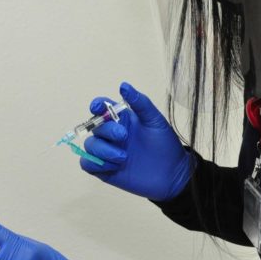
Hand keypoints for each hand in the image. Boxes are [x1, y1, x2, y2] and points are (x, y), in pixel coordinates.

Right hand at [80, 82, 193, 201]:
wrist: (172, 173)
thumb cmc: (165, 145)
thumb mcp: (155, 120)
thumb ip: (140, 102)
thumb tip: (124, 85)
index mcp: (121, 120)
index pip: (101, 108)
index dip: (96, 105)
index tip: (98, 107)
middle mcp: (111, 135)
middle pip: (94, 127)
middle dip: (107, 131)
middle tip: (123, 136)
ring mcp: (107, 152)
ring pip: (90, 146)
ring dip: (103, 150)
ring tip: (123, 158)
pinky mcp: (105, 170)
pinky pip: (88, 164)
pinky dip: (96, 164)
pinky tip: (114, 166)